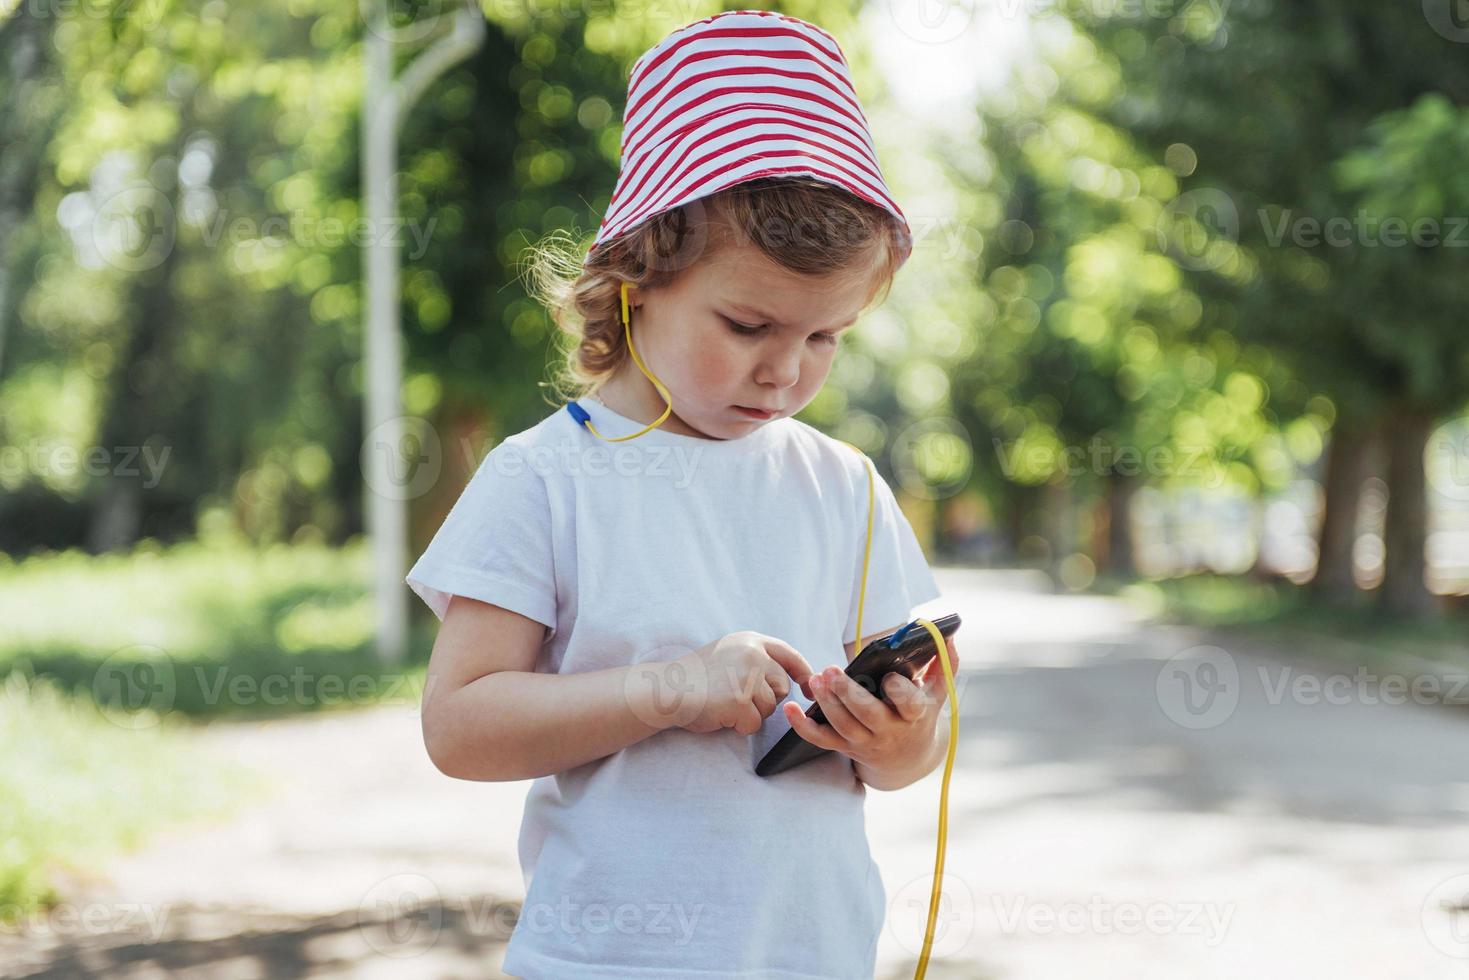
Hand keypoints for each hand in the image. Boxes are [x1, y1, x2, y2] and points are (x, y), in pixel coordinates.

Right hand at [669, 631, 815, 735]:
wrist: (665, 689)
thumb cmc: (695, 677)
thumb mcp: (727, 653)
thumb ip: (755, 659)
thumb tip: (787, 679)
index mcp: (750, 640)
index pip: (789, 655)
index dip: (804, 673)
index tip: (809, 689)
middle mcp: (753, 653)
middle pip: (782, 687)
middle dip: (765, 699)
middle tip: (736, 698)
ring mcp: (747, 676)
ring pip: (770, 708)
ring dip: (751, 713)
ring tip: (724, 704)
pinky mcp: (740, 700)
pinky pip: (754, 723)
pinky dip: (739, 726)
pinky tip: (720, 715)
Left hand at [782, 636, 958, 771]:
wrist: (908, 759)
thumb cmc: (920, 714)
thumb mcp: (938, 693)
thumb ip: (945, 663)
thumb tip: (948, 635)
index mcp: (914, 715)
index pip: (909, 705)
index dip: (900, 692)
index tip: (890, 677)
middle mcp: (889, 731)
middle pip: (867, 715)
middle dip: (849, 694)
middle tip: (831, 671)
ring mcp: (865, 741)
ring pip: (843, 726)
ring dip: (827, 703)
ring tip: (815, 679)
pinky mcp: (845, 747)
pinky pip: (821, 740)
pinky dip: (803, 727)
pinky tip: (790, 709)